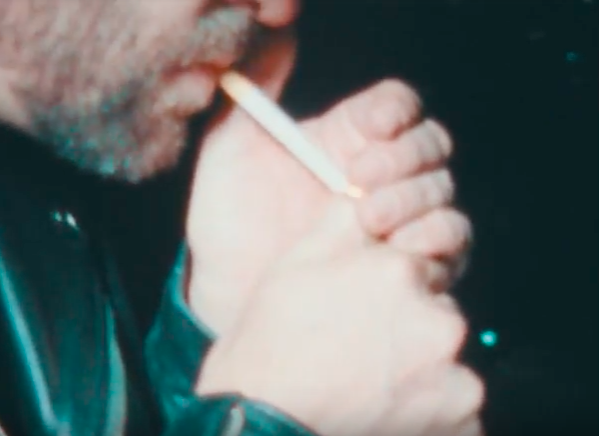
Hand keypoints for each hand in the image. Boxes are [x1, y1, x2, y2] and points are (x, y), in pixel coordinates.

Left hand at [186, 30, 470, 334]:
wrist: (227, 292)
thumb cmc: (226, 222)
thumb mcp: (229, 151)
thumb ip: (255, 94)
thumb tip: (277, 33)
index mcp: (343, 139)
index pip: (394, 106)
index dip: (392, 110)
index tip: (369, 125)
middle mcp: (376, 176)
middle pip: (429, 145)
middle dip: (404, 157)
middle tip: (360, 180)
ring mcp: (394, 220)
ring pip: (442, 191)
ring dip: (417, 198)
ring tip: (369, 220)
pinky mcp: (406, 264)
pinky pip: (450, 242)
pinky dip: (436, 238)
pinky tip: (396, 248)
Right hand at [196, 198, 483, 435]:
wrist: (263, 415)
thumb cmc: (273, 341)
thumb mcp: (300, 261)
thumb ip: (344, 219)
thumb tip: (363, 193)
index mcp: (402, 272)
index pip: (417, 268)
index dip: (387, 290)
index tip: (364, 312)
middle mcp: (440, 320)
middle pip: (436, 313)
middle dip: (410, 326)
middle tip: (364, 349)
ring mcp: (454, 377)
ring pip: (445, 360)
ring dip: (421, 370)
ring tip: (372, 384)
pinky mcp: (461, 421)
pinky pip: (457, 409)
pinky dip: (432, 411)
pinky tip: (388, 409)